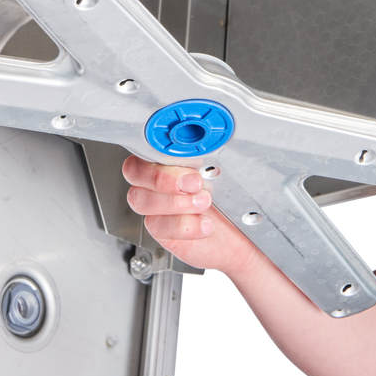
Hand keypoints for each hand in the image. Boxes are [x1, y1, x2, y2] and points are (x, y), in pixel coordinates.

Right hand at [122, 155, 258, 275]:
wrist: (241, 232)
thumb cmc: (232, 198)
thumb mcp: (227, 171)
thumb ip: (212, 156)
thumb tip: (210, 143)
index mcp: (171, 156)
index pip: (147, 144)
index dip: (158, 148)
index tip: (183, 154)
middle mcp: (158, 178)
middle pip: (134, 171)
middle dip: (162, 176)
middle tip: (194, 183)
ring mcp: (156, 205)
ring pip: (141, 199)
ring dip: (174, 202)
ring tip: (204, 203)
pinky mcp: (160, 229)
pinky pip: (157, 225)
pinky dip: (183, 225)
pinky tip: (204, 223)